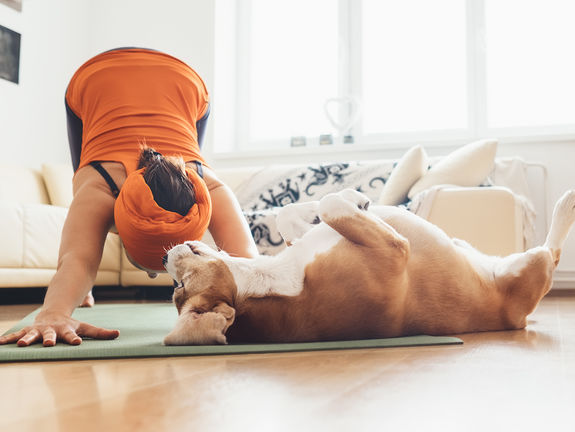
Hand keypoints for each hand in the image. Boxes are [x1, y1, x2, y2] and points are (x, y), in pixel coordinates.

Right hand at [0, 309, 119, 346]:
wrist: (54, 312)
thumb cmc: (71, 325)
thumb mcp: (86, 327)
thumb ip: (101, 332)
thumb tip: (118, 334)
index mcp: (67, 329)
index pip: (72, 335)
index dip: (74, 338)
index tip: (77, 343)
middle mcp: (52, 329)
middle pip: (51, 334)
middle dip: (49, 339)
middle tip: (48, 344)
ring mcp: (39, 330)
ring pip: (32, 334)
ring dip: (27, 339)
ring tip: (22, 344)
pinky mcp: (28, 330)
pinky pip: (17, 334)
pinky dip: (9, 338)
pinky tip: (0, 343)